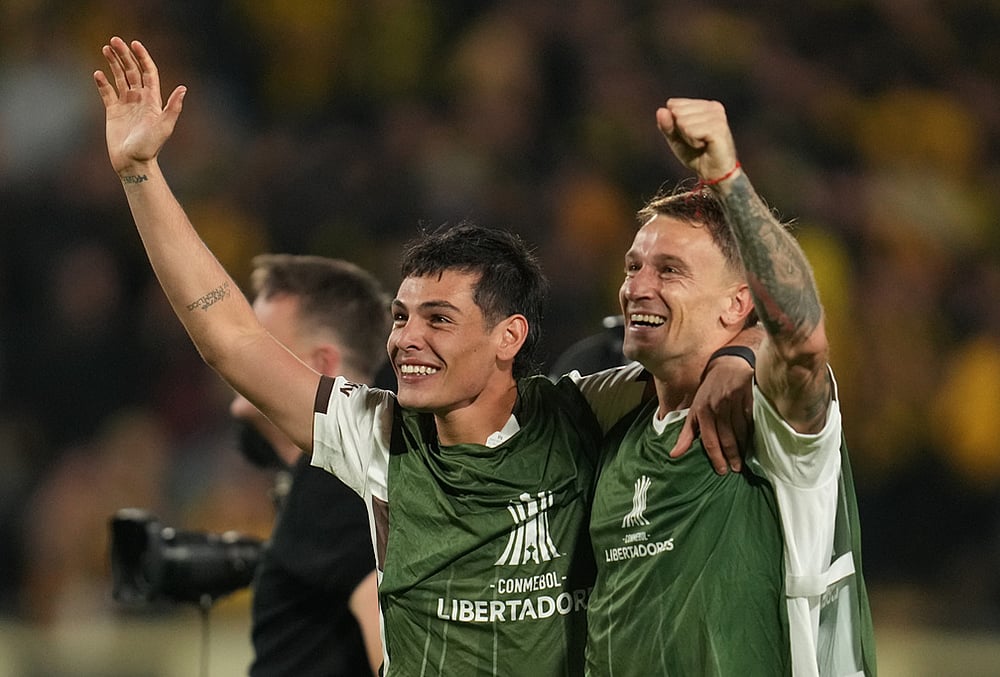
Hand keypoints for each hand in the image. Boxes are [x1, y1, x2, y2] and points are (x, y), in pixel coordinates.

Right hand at [93, 37, 185, 175]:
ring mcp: (126, 105)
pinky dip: (102, 82)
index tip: (134, 43)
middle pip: (132, 71)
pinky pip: (107, 93)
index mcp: (152, 100)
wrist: (133, 163)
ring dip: (113, 63)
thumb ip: (173, 107)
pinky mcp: (113, 112)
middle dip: (124, 55)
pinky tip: (98, 73)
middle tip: (114, 40)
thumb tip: (183, 88)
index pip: (148, 72)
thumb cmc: (150, 147)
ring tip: (105, 48)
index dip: (142, 57)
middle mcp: (140, 99)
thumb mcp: (164, 127)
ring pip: (119, 78)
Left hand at [656, 98, 737, 182]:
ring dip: (688, 138)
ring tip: (701, 144)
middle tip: (696, 141)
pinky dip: (693, 142)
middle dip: (681, 131)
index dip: (674, 124)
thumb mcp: (676, 139)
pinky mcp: (718, 127)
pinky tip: (704, 146)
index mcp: (704, 105)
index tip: (689, 135)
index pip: (673, 104)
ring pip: (683, 122)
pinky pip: (691, 131)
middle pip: (677, 112)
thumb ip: (667, 125)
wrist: (713, 174)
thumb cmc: (696, 155)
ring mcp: (717, 116)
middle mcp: (713, 107)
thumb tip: (661, 110)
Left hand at [669, 354, 753, 473]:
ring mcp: (734, 403)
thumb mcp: (694, 410)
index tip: (722, 470)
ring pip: (740, 432)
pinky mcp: (748, 400)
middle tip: (736, 470)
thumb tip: (674, 455)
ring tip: (743, 462)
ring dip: (742, 448)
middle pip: (726, 438)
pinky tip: (751, 445)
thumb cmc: (708, 392)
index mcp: (702, 411)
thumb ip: (686, 434)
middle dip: (732, 456)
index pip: (709, 440)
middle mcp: (717, 407)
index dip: (716, 457)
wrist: (727, 366)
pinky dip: (751, 435)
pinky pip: (750, 422)